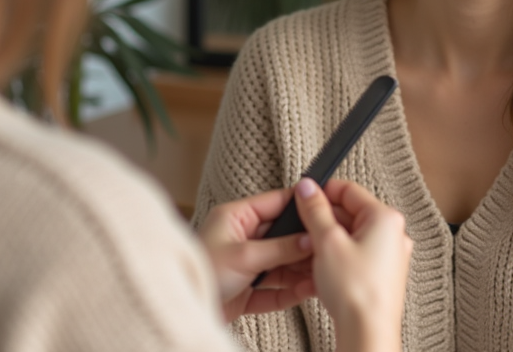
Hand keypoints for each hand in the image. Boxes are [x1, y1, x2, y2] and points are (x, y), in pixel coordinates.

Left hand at [197, 188, 315, 321]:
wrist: (184, 307)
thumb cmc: (201, 273)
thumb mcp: (244, 256)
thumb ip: (280, 248)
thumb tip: (310, 239)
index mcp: (235, 218)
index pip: (274, 203)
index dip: (299, 205)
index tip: (323, 206)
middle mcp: (241, 238)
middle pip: (282, 236)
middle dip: (304, 245)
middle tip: (328, 248)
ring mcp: (245, 265)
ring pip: (281, 264)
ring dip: (300, 271)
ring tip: (322, 274)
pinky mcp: (246, 290)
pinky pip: (275, 288)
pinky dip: (290, 291)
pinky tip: (307, 291)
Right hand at [294, 178, 411, 351]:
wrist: (367, 333)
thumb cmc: (357, 292)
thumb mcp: (327, 241)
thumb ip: (315, 210)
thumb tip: (307, 188)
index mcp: (386, 218)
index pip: (349, 190)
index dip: (322, 191)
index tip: (303, 196)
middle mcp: (393, 234)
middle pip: (350, 212)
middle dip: (323, 218)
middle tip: (301, 226)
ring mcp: (388, 256)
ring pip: (350, 235)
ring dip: (327, 239)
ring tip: (310, 251)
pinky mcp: (380, 274)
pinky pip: (354, 254)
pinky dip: (336, 256)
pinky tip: (321, 267)